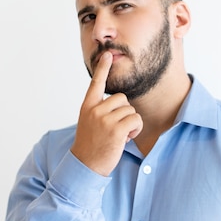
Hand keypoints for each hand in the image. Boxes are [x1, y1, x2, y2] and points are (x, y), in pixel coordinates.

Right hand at [71, 52, 142, 175]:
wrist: (85, 165)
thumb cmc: (90, 146)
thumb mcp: (89, 123)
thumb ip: (99, 111)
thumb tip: (119, 103)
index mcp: (87, 106)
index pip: (96, 83)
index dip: (102, 68)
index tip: (107, 54)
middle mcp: (95, 110)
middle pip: (122, 98)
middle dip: (124, 112)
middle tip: (116, 129)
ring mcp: (104, 119)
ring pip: (131, 110)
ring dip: (130, 123)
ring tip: (118, 136)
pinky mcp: (115, 129)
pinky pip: (135, 119)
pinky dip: (135, 129)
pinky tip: (125, 139)